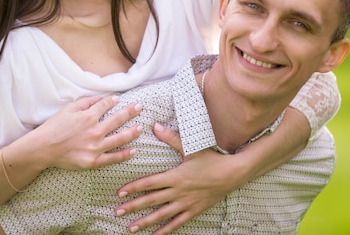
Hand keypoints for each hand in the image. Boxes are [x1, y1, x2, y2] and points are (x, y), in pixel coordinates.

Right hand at [28, 95, 143, 169]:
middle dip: (130, 112)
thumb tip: (102, 99)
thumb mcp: (68, 109)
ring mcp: (95, 147)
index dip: (113, 101)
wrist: (43, 148)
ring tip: (140, 128)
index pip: (106, 105)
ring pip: (119, 139)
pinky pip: (112, 158)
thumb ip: (86, 102)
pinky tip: (133, 151)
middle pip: (118, 119)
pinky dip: (124, 155)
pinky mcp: (92, 161)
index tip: (118, 100)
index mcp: (89, 116)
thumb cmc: (54, 127)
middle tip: (140, 107)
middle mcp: (95, 131)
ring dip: (132, 132)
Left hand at [115, 124, 242, 233]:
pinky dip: (165, 230)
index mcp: (175, 176)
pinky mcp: (194, 211)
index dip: (134, 188)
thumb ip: (171, 137)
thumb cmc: (211, 159)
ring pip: (162, 215)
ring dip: (145, 221)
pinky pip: (177, 223)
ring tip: (131, 228)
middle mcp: (178, 192)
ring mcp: (185, 203)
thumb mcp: (191, 147)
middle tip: (117, 211)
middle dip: (133, 206)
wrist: (232, 174)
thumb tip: (155, 126)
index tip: (120, 193)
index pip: (149, 183)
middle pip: (151, 201)